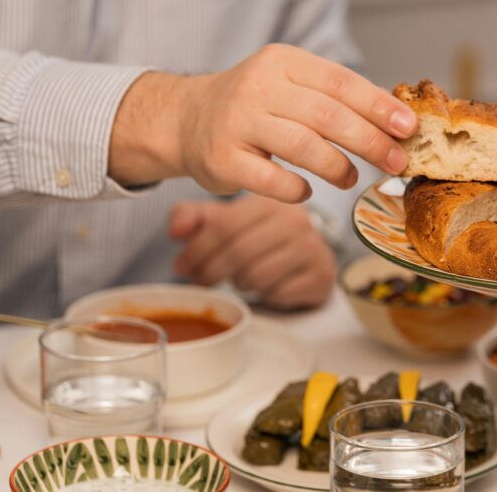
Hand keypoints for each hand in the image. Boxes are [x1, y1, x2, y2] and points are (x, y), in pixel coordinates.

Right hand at [109, 44, 416, 201]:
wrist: (186, 118)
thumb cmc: (256, 105)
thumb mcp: (292, 85)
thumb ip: (337, 98)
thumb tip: (398, 122)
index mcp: (284, 62)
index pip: (341, 82)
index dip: (379, 106)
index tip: (409, 127)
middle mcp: (258, 86)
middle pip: (328, 116)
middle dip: (370, 141)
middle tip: (396, 161)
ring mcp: (237, 122)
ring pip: (303, 147)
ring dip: (337, 167)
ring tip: (350, 178)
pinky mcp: (222, 158)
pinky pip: (272, 179)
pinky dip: (298, 189)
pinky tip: (308, 191)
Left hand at [169, 194, 335, 308]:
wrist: (308, 256)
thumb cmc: (260, 237)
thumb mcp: (224, 221)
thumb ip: (192, 218)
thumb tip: (175, 231)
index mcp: (268, 202)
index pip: (224, 225)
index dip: (197, 250)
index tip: (182, 266)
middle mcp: (295, 221)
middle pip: (238, 252)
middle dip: (211, 272)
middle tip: (200, 281)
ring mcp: (313, 248)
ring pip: (256, 275)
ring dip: (239, 284)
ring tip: (238, 279)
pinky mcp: (321, 276)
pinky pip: (278, 293)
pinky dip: (264, 295)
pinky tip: (264, 287)